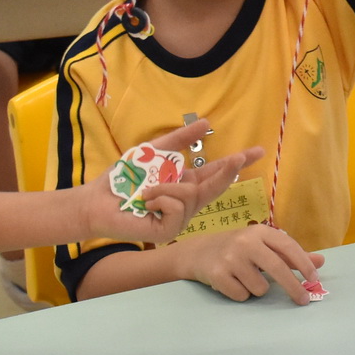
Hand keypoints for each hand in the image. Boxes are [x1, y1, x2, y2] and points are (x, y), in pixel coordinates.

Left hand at [77, 119, 262, 245]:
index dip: (237, 163)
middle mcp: (186, 204)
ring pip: (191, 195)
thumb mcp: (155, 151)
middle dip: (229, 170)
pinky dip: (160, 198)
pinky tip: (146, 202)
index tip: (257, 151)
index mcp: (185, 185)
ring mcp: (179, 220)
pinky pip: (176, 207)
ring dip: (167, 186)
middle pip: (215, 186)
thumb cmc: (124, 178)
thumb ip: (180, 139)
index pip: (216, 174)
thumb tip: (207, 122)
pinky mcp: (168, 232)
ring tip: (147, 189)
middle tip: (242, 157)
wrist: (97, 200)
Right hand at [175, 224, 325, 303]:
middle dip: (294, 287)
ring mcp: (230, 258)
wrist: (198, 253)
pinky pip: (242, 295)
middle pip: (277, 268)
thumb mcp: (264, 246)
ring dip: (258, 289)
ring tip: (246, 279)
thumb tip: (321, 262)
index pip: (288, 247)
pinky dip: (241, 294)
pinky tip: (233, 283)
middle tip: (303, 301)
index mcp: (260, 232)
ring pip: (260, 288)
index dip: (303, 264)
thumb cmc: (239, 250)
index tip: (314, 279)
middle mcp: (246, 242)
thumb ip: (291, 254)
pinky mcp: (217, 275)